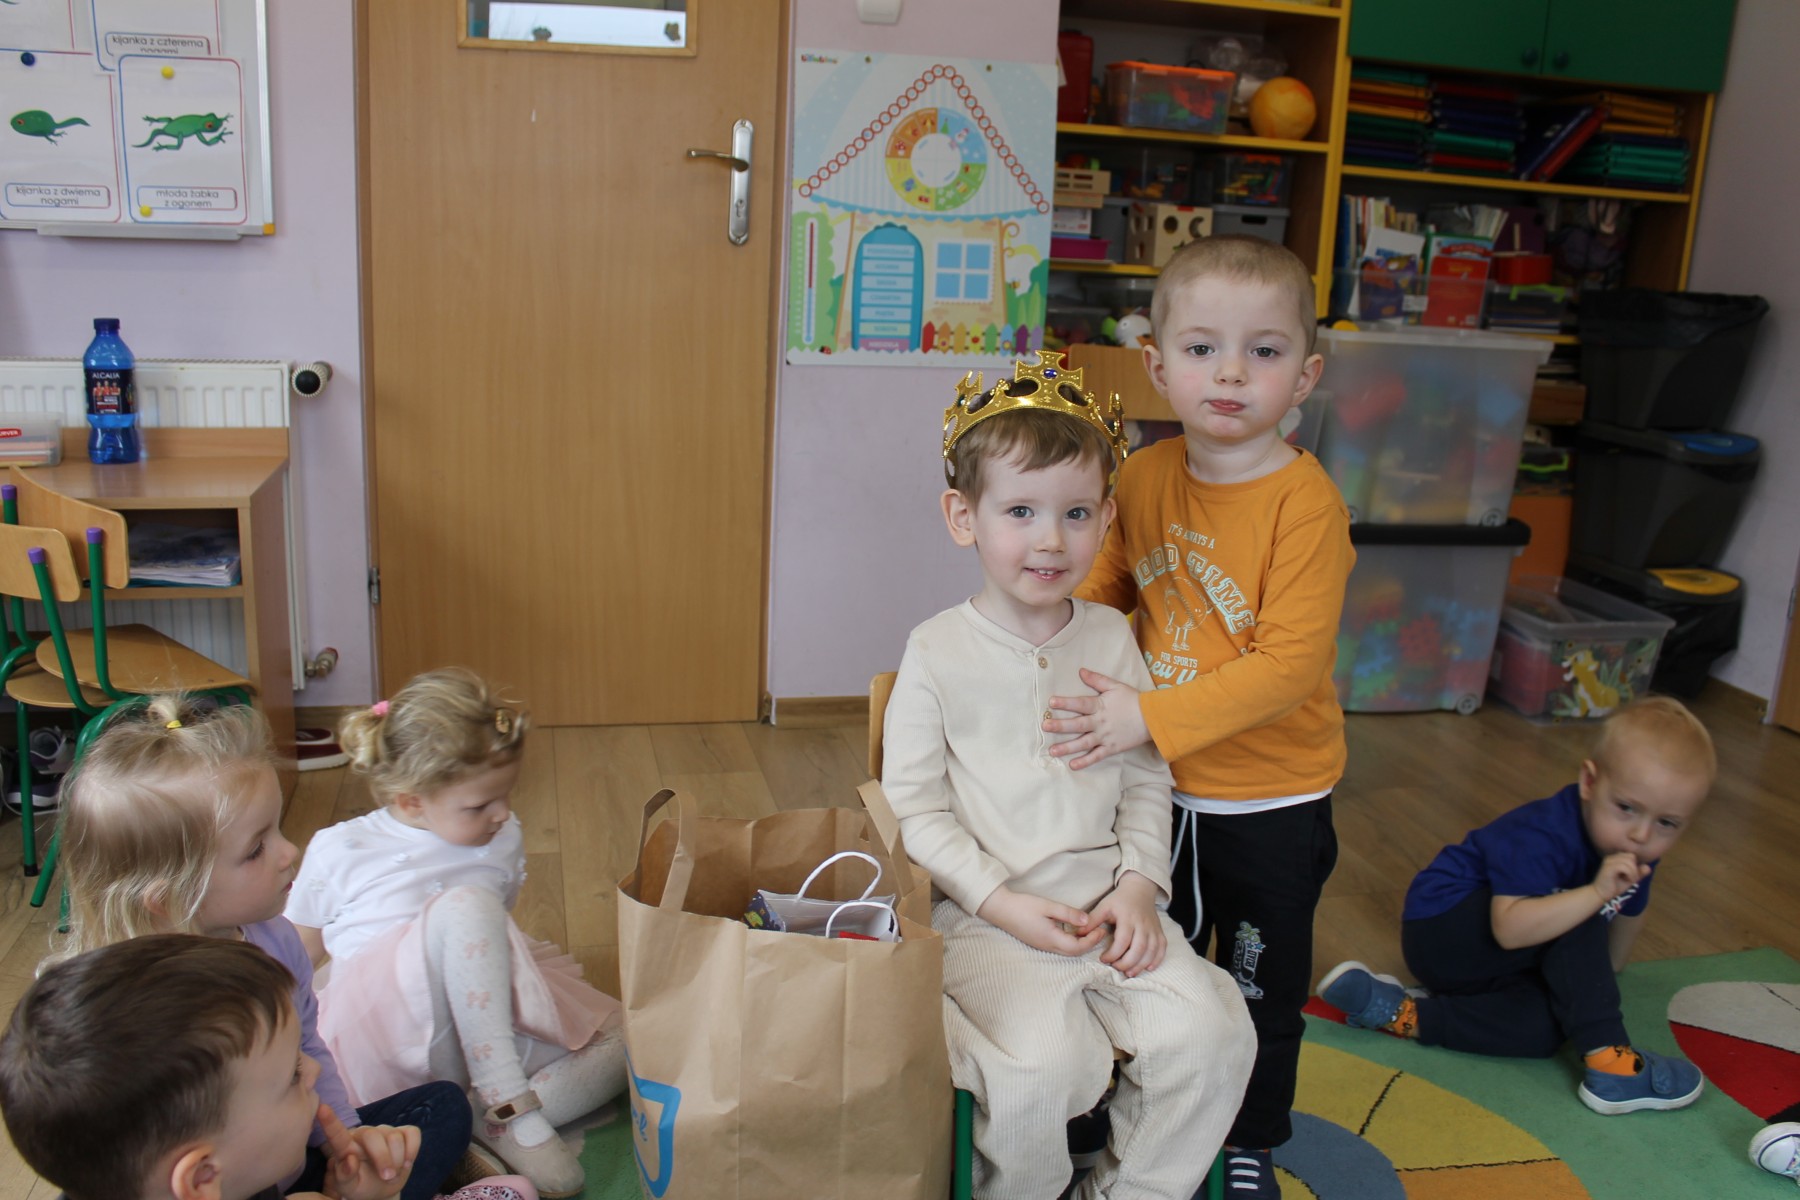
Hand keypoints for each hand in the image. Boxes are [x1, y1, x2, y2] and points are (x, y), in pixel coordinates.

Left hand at [318, 1104, 418, 1199]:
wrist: (384, 1188)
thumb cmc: (361, 1185)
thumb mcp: (349, 1187)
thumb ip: (345, 1175)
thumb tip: (351, 1160)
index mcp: (346, 1147)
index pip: (337, 1135)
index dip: (330, 1122)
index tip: (322, 1108)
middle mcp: (365, 1134)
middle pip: (373, 1136)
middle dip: (383, 1159)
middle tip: (387, 1177)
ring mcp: (386, 1131)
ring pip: (395, 1138)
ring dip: (397, 1161)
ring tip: (393, 1174)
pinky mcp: (405, 1131)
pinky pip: (412, 1135)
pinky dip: (412, 1151)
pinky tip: (406, 1162)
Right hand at [977, 887, 1109, 956]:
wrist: (999, 909)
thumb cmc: (1022, 906)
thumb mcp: (1048, 906)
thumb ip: (1068, 914)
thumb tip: (1087, 920)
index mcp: (1051, 939)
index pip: (1078, 947)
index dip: (1092, 940)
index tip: (1101, 929)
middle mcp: (1047, 946)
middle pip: (1074, 952)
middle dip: (1089, 943)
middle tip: (1099, 930)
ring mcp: (1042, 945)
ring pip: (1067, 951)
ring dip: (1080, 943)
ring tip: (1089, 930)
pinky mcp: (1038, 941)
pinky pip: (1059, 946)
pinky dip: (1070, 941)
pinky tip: (1073, 930)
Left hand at [1043, 669, 1151, 769]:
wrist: (1153, 717)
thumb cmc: (1133, 700)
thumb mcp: (1115, 686)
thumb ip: (1097, 679)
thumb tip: (1080, 671)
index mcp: (1100, 706)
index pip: (1080, 703)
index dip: (1066, 702)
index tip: (1051, 702)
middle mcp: (1100, 722)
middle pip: (1078, 724)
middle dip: (1060, 726)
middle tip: (1045, 726)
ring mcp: (1105, 737)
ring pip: (1083, 743)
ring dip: (1067, 747)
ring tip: (1052, 751)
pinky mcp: (1112, 748)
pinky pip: (1097, 756)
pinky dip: (1085, 761)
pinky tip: (1073, 765)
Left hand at [1088, 872, 1165, 977]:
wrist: (1140, 889)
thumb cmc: (1119, 900)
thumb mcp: (1104, 906)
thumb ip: (1092, 920)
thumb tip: (1078, 934)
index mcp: (1127, 918)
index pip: (1122, 940)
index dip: (1113, 954)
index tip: (1104, 959)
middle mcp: (1142, 924)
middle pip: (1139, 948)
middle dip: (1127, 963)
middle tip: (1117, 968)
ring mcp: (1153, 928)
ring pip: (1151, 951)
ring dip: (1141, 965)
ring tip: (1130, 973)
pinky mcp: (1160, 931)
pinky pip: (1162, 948)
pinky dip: (1157, 960)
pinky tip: (1148, 967)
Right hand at [1591, 851, 1649, 903]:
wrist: (1600, 894)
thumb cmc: (1613, 887)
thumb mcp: (1629, 879)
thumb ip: (1638, 873)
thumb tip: (1648, 867)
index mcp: (1614, 858)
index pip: (1630, 855)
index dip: (1634, 865)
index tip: (1631, 875)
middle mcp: (1611, 857)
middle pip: (1631, 856)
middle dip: (1635, 868)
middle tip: (1631, 878)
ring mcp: (1609, 862)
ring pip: (1629, 861)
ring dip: (1633, 872)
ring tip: (1630, 880)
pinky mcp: (1608, 868)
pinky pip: (1625, 867)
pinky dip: (1630, 874)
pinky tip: (1627, 880)